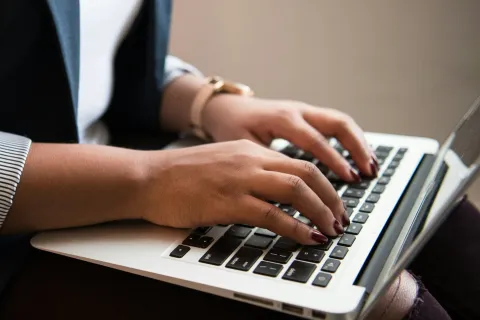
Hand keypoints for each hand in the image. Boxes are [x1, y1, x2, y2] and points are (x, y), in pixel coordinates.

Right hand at [142, 140, 347, 244]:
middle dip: (332, 198)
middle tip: (341, 218)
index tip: (334, 202)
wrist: (148, 178)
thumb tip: (277, 194)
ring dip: (321, 211)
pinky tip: (308, 238)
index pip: (300, 163)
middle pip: (307, 173)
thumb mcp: (223, 163)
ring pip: (296, 190)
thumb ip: (251, 172)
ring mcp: (240, 179)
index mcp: (250, 150)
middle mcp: (250, 160)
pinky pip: (272, 214)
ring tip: (332, 229)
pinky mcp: (228, 201)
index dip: (324, 184)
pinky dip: (296, 228)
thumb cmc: (181, 175)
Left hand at [202, 95, 378, 181]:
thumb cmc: (232, 128)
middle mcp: (297, 111)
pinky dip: (350, 140)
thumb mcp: (244, 147)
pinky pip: (334, 124)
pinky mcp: (306, 115)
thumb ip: (267, 165)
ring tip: (371, 167)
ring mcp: (304, 110)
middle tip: (369, 172)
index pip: (315, 140)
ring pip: (340, 122)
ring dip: (358, 143)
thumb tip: (289, 191)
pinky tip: (357, 157)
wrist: (225, 108)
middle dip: (357, 148)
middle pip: (338, 123)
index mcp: (282, 119)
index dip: (334, 160)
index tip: (349, 178)